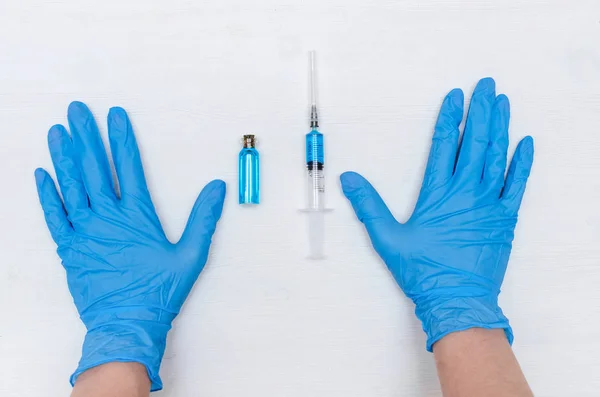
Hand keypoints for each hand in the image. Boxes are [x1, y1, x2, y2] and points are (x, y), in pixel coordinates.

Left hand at [34, 102, 225, 390]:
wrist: (128, 322)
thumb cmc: (159, 291)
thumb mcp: (191, 255)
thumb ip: (203, 219)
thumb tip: (216, 188)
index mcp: (137, 215)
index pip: (127, 166)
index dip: (120, 138)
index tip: (113, 115)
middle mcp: (108, 216)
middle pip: (94, 167)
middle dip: (85, 135)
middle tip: (76, 110)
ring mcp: (85, 231)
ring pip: (71, 185)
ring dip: (63, 156)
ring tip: (58, 130)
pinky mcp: (70, 248)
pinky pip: (55, 215)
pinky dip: (47, 194)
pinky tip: (42, 174)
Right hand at [340, 78, 533, 350]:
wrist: (457, 299)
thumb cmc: (422, 270)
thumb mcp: (387, 238)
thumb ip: (368, 206)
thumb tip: (350, 179)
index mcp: (437, 193)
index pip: (444, 144)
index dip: (450, 117)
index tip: (455, 96)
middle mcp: (466, 191)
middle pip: (474, 142)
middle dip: (480, 111)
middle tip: (486, 86)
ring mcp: (489, 203)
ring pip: (496, 156)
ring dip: (500, 127)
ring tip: (503, 102)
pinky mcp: (504, 218)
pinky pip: (518, 185)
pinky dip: (522, 163)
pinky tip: (525, 143)